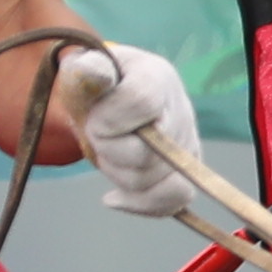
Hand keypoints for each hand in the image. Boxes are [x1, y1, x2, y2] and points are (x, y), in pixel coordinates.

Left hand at [63, 46, 206, 223]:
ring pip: (149, 181)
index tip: (94, 115)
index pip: (141, 102)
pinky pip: (173, 202)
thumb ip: (86, 69)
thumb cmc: (95, 84)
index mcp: (157, 77)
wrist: (112, 99)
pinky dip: (139, 203)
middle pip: (146, 153)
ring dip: (116, 173)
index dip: (110, 118)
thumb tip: (91, 73)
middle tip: (98, 134)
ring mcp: (187, 144)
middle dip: (108, 149)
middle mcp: (181, 110)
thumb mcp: (83, 68)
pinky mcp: (185, 173)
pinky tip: (113, 197)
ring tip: (110, 150)